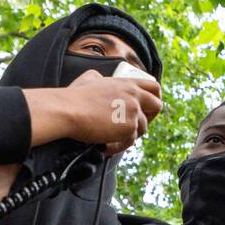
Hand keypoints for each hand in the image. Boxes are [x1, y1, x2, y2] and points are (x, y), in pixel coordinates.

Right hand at [23, 70, 161, 155]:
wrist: (67, 111)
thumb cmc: (73, 97)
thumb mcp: (89, 78)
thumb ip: (100, 78)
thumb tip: (99, 78)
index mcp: (127, 83)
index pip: (154, 87)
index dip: (154, 98)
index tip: (148, 107)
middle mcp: (134, 95)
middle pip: (157, 106)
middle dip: (150, 117)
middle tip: (135, 125)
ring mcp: (133, 111)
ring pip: (143, 127)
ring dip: (129, 134)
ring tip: (112, 138)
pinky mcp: (129, 127)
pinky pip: (130, 140)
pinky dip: (118, 146)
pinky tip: (106, 146)